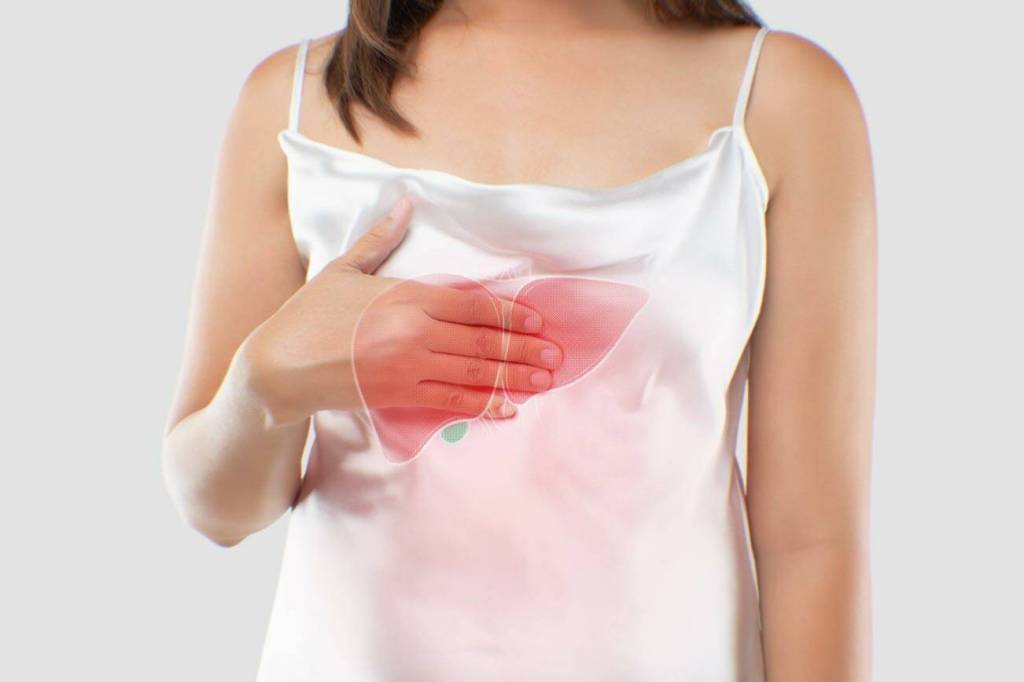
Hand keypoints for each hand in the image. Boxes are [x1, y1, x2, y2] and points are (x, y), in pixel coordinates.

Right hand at [236, 196, 562, 426]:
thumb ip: (381, 238)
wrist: (276, 368)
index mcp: (406, 296)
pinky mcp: (398, 397)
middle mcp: (414, 333)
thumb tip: (405, 202)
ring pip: (475, 374)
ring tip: (545, 379)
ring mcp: (408, 368)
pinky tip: (508, 410)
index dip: (512, 313)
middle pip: (483, 341)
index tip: (540, 319)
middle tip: (557, 355)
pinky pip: (451, 402)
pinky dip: (483, 407)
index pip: (473, 305)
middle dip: (525, 348)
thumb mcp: (343, 269)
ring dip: (515, 377)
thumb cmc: (308, 314)